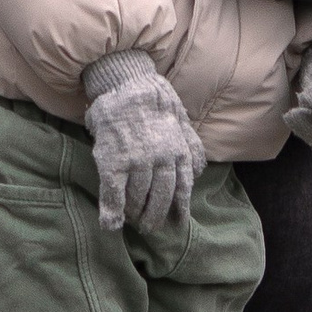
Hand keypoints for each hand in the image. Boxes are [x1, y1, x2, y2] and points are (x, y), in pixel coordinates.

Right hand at [81, 49, 206, 234]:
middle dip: (155, 215)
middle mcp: (160, 160)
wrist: (126, 83)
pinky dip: (112, 211)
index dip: (178, 209)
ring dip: (135, 213)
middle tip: (149, 227)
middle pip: (160, 198)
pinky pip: (114, 193)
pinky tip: (111, 223)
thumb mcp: (181, 120)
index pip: (181, 188)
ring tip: (132, 219)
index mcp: (177, 152)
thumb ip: (190, 145)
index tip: (176, 224)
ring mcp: (137, 161)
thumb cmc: (154, 101)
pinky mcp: (113, 160)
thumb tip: (200, 169)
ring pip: (138, 197)